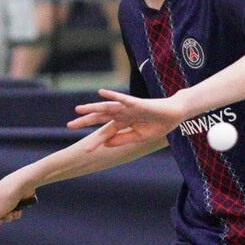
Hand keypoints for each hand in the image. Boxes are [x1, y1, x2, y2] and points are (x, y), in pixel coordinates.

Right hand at [0, 173, 36, 229]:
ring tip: (13, 210)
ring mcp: (1, 201)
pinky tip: (18, 209)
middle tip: (2, 216)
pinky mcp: (10, 202)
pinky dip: (14, 213)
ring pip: (1, 216)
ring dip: (8, 216)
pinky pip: (10, 213)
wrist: (25, 182)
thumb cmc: (9, 193)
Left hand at [67, 88, 187, 148]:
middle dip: (85, 121)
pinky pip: (122, 98)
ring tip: (78, 109)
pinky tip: (101, 93)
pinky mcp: (137, 102)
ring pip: (106, 107)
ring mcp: (128, 107)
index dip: (95, 141)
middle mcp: (122, 114)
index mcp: (123, 123)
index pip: (105, 132)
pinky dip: (112, 96)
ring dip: (92, 108)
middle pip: (100, 118)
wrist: (175, 115)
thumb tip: (105, 143)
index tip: (85, 150)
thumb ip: (122, 139)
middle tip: (69, 125)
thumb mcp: (139, 137)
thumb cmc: (158, 125)